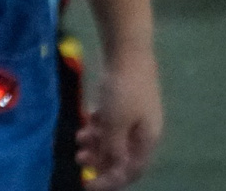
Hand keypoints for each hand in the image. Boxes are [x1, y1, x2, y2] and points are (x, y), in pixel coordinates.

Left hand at [77, 49, 163, 190]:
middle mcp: (144, 130)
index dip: (110, 181)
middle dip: (100, 160)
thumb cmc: (123, 88)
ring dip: (96, 143)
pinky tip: (86, 122)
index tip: (87, 184)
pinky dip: (98, 126)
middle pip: (122, 155)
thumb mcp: (115, 122)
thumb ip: (113, 147)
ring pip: (114, 138)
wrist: (127, 48)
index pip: (131, 171)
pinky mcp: (125, 100)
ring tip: (78, 140)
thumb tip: (113, 165)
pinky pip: (111, 122)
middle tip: (78, 159)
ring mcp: (135, 114)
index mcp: (147, 139)